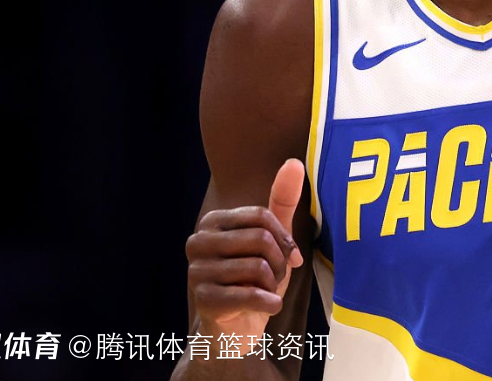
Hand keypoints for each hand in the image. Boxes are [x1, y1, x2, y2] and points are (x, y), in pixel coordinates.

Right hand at [185, 158, 305, 344]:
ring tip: (267, 291)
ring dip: (275, 284)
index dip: (283, 237)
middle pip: (260, 240)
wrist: (235, 329)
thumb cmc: (254, 278)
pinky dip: (270, 303)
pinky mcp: (204, 301)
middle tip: (276, 277)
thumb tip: (294, 163)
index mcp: (213, 222)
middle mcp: (198, 243)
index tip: (290, 254)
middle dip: (280, 262)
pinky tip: (269, 306)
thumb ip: (282, 200)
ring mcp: (196, 272)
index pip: (261, 216)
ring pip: (259, 268)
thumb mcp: (272, 237)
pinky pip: (251, 294)